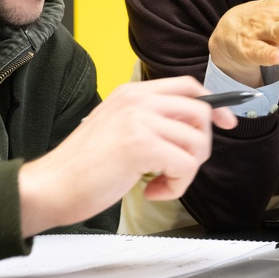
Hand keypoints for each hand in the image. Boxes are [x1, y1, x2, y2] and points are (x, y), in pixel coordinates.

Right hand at [17, 76, 236, 236]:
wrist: (51, 186)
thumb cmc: (82, 168)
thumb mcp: (117, 129)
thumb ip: (150, 122)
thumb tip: (193, 130)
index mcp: (131, 93)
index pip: (189, 86)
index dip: (214, 104)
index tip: (228, 122)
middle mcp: (137, 100)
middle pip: (201, 112)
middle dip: (200, 147)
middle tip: (178, 169)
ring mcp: (139, 120)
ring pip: (197, 142)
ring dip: (186, 172)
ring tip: (160, 183)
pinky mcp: (140, 144)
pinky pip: (185, 164)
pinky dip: (177, 186)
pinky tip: (152, 191)